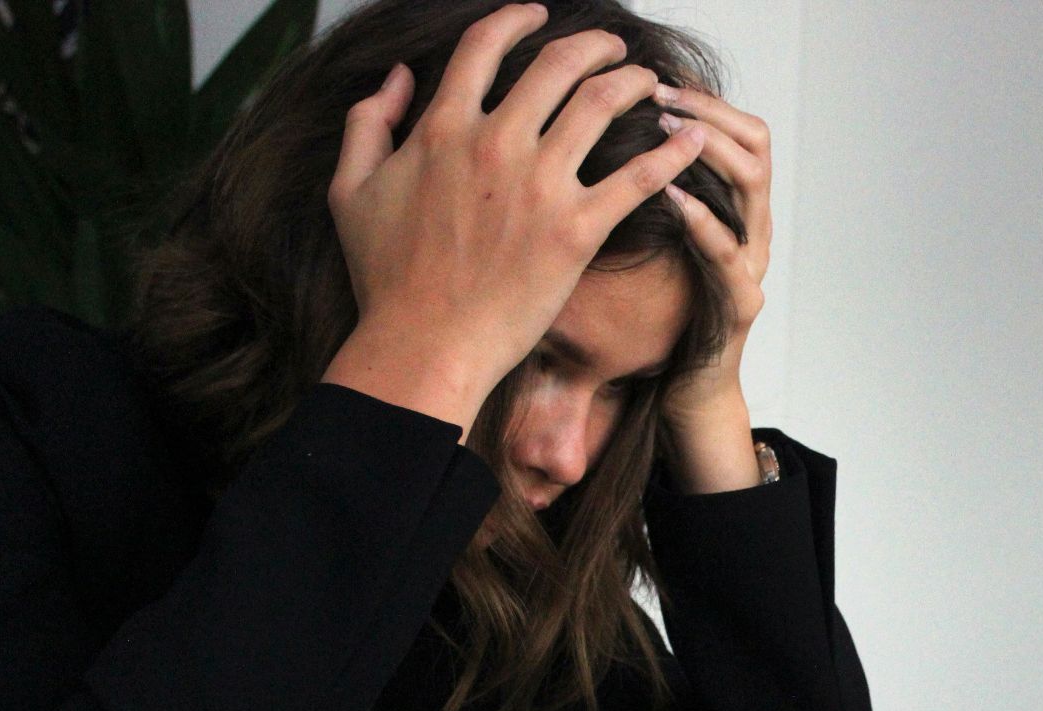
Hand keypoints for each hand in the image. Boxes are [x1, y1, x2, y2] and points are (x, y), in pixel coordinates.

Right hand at [321, 3, 707, 437]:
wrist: (423, 344)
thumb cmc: (386, 278)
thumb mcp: (350, 191)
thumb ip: (368, 123)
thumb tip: (397, 78)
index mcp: (442, 128)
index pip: (486, 45)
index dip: (517, 19)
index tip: (538, 15)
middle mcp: (496, 143)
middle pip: (558, 63)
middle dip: (594, 45)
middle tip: (613, 48)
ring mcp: (540, 185)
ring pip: (602, 103)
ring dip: (634, 82)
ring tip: (650, 83)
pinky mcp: (577, 230)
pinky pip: (638, 177)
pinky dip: (672, 152)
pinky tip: (692, 138)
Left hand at [656, 85, 773, 489]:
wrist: (685, 392)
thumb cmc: (663, 316)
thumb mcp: (653, 242)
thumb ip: (644, 195)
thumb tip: (600, 137)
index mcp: (734, 210)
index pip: (740, 131)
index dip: (706, 99)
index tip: (660, 78)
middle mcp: (753, 229)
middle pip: (755, 144)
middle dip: (707, 111)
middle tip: (660, 95)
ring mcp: (752, 265)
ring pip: (752, 186)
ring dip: (708, 150)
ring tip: (664, 131)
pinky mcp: (741, 304)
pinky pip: (728, 252)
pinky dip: (701, 219)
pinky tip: (671, 195)